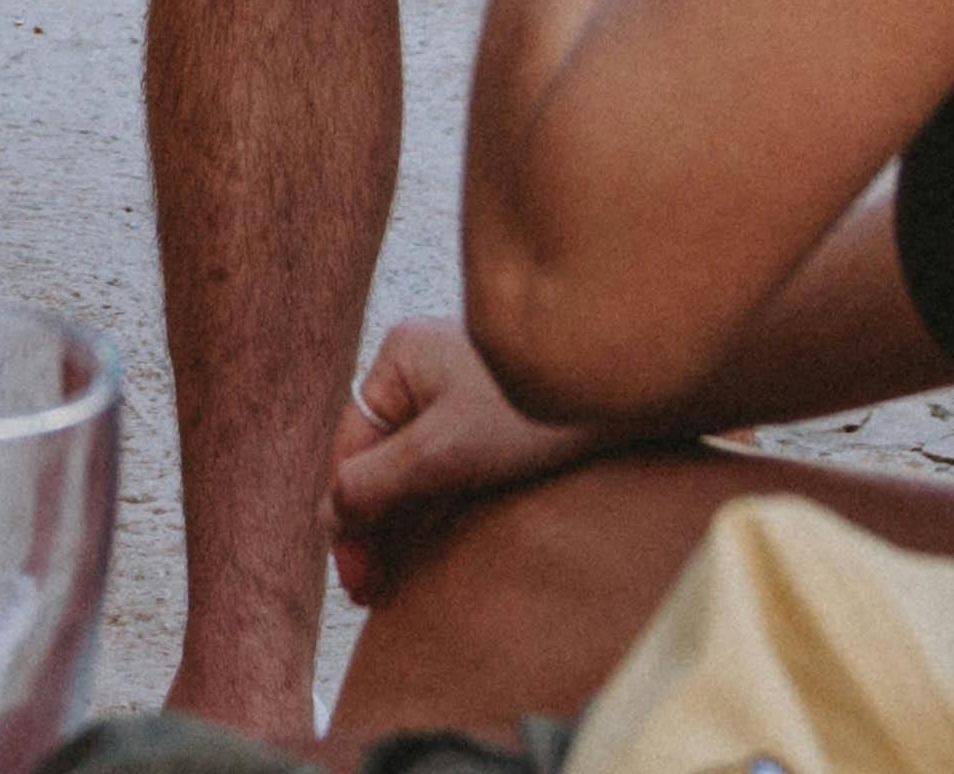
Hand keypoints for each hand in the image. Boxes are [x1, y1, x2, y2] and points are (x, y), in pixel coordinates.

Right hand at [331, 311, 602, 592]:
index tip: (357, 580)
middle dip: (372, 529)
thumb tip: (328, 516)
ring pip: (411, 473)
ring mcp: (457, 395)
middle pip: (378, 462)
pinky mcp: (491, 421)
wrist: (625, 391)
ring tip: (392, 586)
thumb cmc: (532, 412)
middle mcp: (421, 372)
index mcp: (398, 361)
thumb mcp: (442, 453)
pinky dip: (432, 513)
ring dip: (400, 528)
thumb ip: (375, 484)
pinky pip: (445, 471)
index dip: (347, 519)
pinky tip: (426, 556)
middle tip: (372, 592)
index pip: (351, 449)